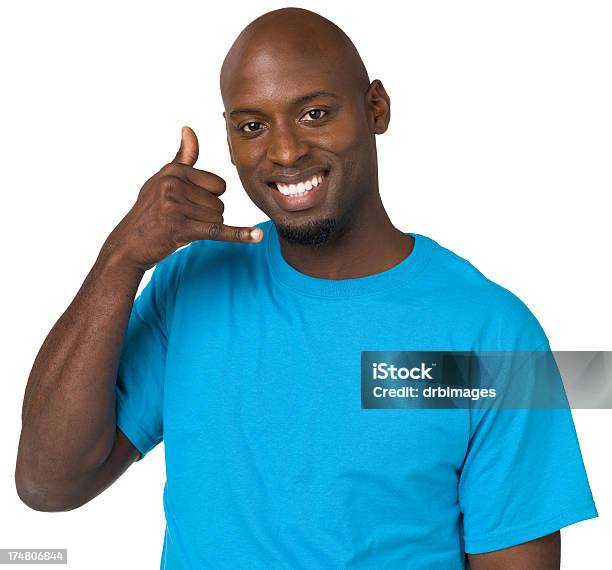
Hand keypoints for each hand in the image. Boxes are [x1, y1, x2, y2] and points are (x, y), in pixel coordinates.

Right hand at [103, 126, 262, 270]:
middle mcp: (174, 184)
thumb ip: (183, 158)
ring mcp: (176, 206)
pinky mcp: (180, 228)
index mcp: (174, 170)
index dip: (208, 199)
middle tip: (182, 219)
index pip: (219, 185)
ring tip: (180, 227)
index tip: (187, 205)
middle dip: (207, 216)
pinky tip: (257, 236)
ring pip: (217, 218)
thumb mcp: (163, 180)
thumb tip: (189, 129)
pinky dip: (239, 235)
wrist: (129, 244)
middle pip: (219, 203)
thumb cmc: (150, 211)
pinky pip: (217, 231)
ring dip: (204, 228)